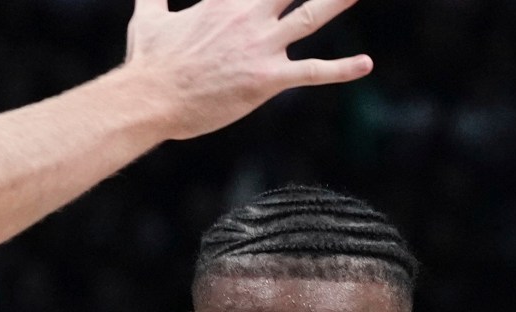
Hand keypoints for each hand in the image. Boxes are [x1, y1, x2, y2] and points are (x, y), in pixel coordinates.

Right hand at [122, 0, 373, 141]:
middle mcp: (248, 14)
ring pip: (311, 16)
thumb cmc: (149, 60)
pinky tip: (366, 64)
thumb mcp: (149, 15)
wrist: (150, 99)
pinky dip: (342, 70)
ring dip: (339, 1)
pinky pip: (312, 72)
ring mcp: (261, 46)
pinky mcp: (267, 79)